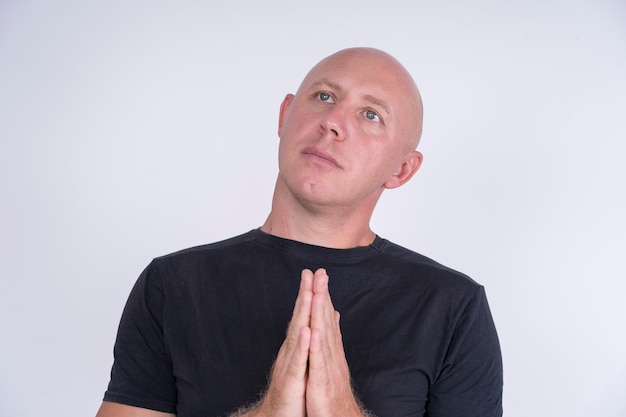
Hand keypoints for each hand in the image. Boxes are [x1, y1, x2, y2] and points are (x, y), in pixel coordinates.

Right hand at [250, 270, 312, 416]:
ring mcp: (289, 365)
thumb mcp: (303, 364)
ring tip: (308, 292)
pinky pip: (297, 362)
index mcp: (296, 348)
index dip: (309, 295)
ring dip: (302, 313)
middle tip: (310, 272)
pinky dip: (302, 346)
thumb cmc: (292, 392)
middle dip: (305, 295)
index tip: (316, 274)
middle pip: (298, 319)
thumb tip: (315, 324)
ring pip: (296, 335)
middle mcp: (290, 352)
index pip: (303, 317)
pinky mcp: (291, 382)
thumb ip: (307, 343)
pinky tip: (306, 331)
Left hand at [305, 269, 364, 416]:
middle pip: (326, 322)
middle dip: (322, 296)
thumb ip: (331, 343)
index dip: (323, 296)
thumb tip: (332, 321)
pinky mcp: (321, 385)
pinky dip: (315, 347)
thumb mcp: (330, 367)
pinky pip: (317, 364)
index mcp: (330, 352)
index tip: (319, 274)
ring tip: (318, 292)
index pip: (326, 319)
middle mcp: (331, 356)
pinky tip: (312, 330)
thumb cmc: (332, 397)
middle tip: (320, 272)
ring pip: (323, 338)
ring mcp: (327, 369)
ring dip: (321, 314)